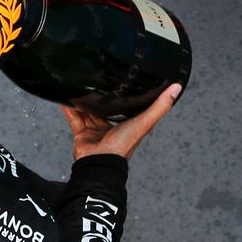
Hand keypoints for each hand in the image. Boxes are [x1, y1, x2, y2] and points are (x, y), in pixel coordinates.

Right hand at [63, 83, 182, 161]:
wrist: (98, 162)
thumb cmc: (123, 145)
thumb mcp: (145, 121)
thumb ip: (160, 106)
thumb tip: (176, 88)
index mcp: (129, 123)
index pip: (129, 104)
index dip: (128, 93)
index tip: (125, 78)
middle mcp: (112, 126)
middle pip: (106, 107)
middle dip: (102, 95)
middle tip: (97, 78)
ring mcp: (96, 130)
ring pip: (89, 111)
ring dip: (84, 100)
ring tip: (79, 84)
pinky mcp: (82, 133)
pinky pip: (75, 119)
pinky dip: (69, 109)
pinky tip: (64, 98)